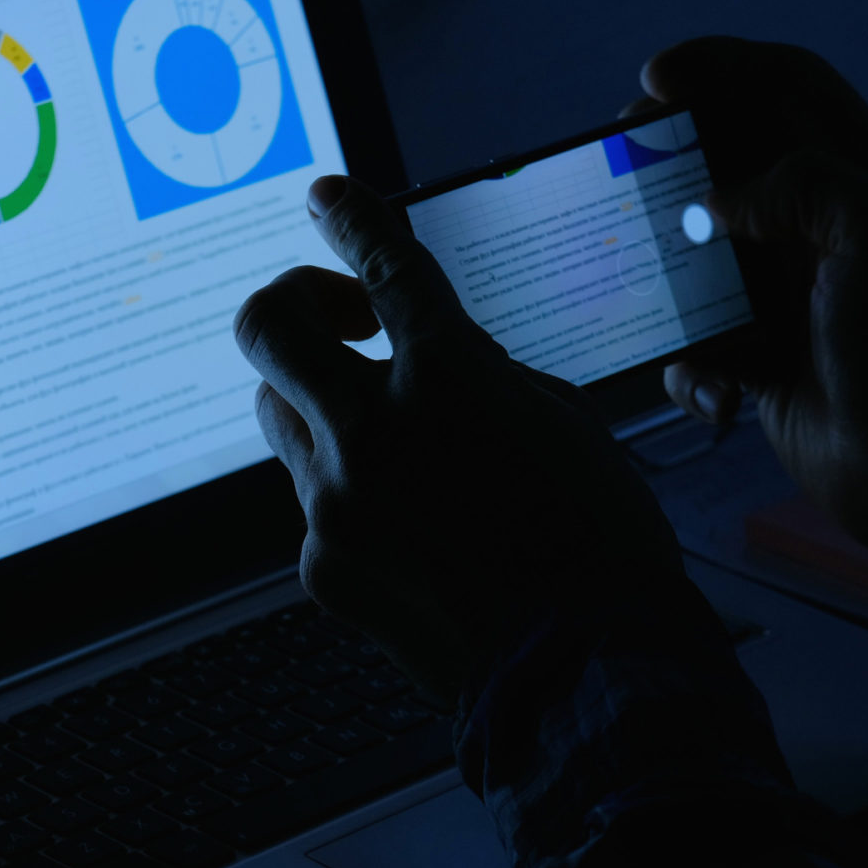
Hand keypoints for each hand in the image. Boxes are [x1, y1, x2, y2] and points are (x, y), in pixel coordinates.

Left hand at [234, 176, 687, 705]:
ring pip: (279, 414)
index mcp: (447, 378)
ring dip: (319, 400)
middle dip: (294, 301)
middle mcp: (372, 433)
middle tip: (336, 316)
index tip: (328, 195)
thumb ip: (486, 376)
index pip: (380, 265)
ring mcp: (334, 504)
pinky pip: (313, 502)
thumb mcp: (564, 425)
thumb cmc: (598, 546)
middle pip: (268, 328)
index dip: (349, 216)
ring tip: (378, 428)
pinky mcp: (323, 566)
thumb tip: (443, 360)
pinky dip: (349, 494)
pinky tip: (407, 525)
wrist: (582, 672)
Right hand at [626, 38, 867, 553]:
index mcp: (863, 177)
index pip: (787, 85)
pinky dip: (690, 365)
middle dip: (670, 158)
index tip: (656, 80)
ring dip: (665, 271)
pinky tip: (714, 388)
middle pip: (728, 158)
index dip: (720, 67)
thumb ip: (803, 181)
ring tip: (642, 279)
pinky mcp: (760, 354)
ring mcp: (787, 291)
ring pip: (697, 251)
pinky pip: (697, 341)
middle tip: (622, 160)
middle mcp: (822, 225)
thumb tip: (722, 198)